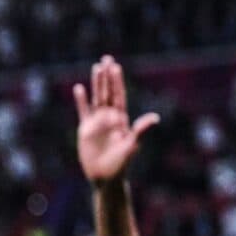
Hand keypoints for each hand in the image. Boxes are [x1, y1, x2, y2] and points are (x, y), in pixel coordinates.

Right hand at [73, 54, 158, 183]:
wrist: (106, 177)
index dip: (116, 81)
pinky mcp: (85, 130)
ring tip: (95, 68)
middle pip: (107, 92)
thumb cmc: (121, 163)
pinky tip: (79, 88)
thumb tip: (155, 118)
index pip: (118, 95)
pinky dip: (81, 100)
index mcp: (121, 119)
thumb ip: (140, 130)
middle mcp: (109, 117)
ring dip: (96, 83)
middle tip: (106, 58)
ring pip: (96, 98)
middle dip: (107, 76)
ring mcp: (97, 123)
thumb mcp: (131, 145)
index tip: (115, 67)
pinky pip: (83, 111)